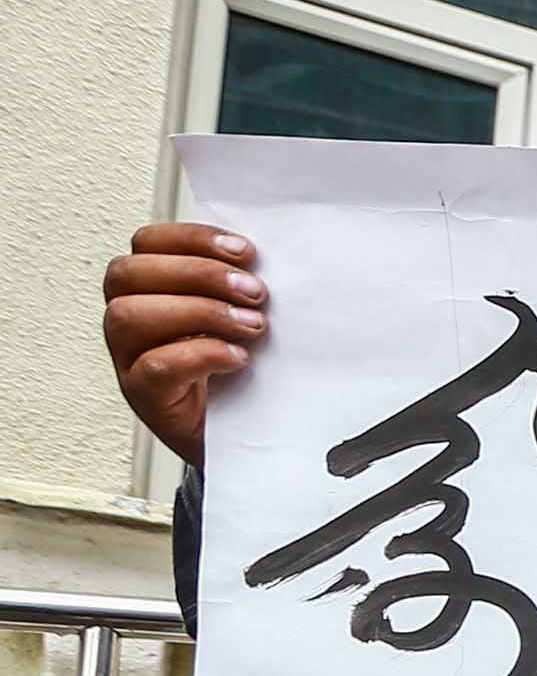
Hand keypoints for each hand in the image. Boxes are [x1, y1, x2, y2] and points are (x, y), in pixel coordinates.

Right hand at [103, 222, 267, 466]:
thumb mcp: (240, 318)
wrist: (244, 437)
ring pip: (128, 315)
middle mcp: (127, 319)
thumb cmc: (239, 370)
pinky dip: (200, 355)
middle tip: (255, 292)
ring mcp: (128, 358)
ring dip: (198, 312)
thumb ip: (239, 287)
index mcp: (147, 287)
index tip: (246, 251)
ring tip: (254, 325)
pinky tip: (238, 357)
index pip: (147, 243)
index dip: (192, 238)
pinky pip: (154, 366)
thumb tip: (270, 260)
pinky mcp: (144, 396)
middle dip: (197, 274)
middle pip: (128, 274)